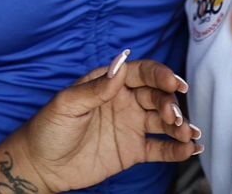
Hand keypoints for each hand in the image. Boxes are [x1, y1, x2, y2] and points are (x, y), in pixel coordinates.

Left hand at [0, 56, 199, 192]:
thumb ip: (95, 88)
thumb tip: (120, 65)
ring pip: (163, 122)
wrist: (41, 165)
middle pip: (157, 97)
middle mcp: (125, 102)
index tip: (174, 83)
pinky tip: (190, 150)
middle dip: (171, 104)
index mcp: (110, 84)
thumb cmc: (48, 128)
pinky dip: (177, 149)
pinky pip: (160, 148)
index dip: (160, 75)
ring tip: (189, 135)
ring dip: (180, 126)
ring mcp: (131, 126)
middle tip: (174, 117)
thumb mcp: (67, 105)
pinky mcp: (133, 151)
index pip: (142, 73)